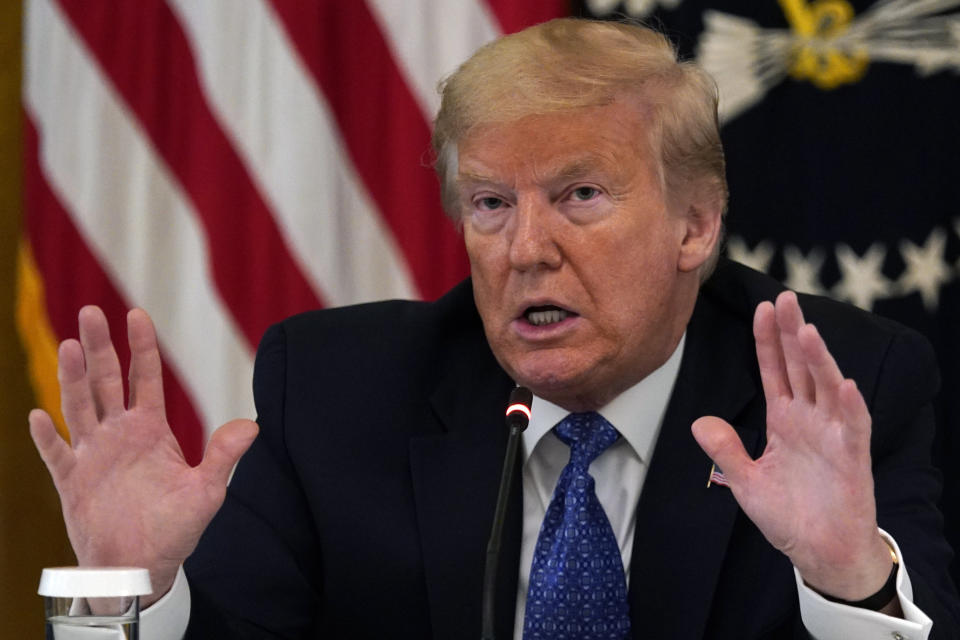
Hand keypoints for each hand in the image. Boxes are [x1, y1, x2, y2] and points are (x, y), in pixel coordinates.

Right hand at [29, 306, 257, 605]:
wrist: (142, 566)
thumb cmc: (175, 529)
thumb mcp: (207, 490)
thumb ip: (223, 455)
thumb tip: (252, 426)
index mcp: (150, 431)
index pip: (145, 378)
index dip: (141, 346)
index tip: (136, 313)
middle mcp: (119, 435)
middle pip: (106, 381)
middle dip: (99, 347)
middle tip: (90, 312)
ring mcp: (93, 455)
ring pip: (79, 406)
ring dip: (72, 378)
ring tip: (68, 345)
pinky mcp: (72, 481)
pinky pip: (57, 454)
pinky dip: (47, 436)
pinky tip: (39, 415)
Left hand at [692, 291, 895, 606]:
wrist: (819, 552)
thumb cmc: (788, 515)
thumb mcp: (744, 481)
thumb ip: (725, 450)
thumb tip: (699, 421)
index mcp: (784, 420)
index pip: (774, 371)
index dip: (768, 340)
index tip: (762, 308)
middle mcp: (809, 420)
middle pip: (800, 367)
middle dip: (792, 333)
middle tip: (785, 297)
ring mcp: (832, 435)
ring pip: (826, 387)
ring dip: (818, 359)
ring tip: (806, 331)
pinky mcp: (851, 458)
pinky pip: (853, 427)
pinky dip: (850, 405)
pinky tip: (844, 384)